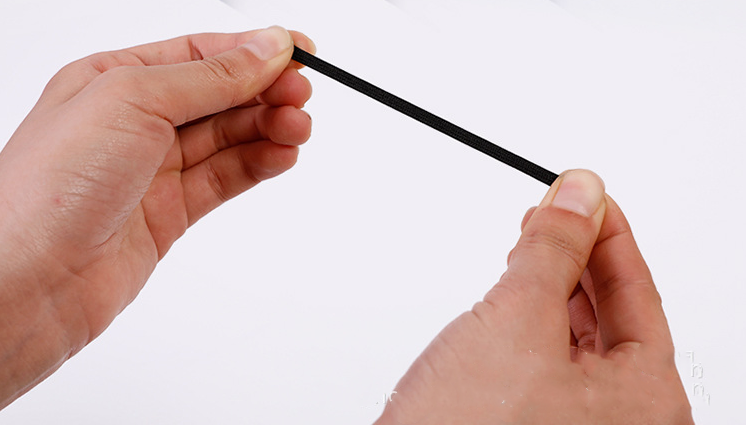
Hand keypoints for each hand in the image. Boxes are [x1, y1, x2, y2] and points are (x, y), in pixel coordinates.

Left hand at [0, 27, 313, 407]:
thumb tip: (267, 47)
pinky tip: (282, 155)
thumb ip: (209, 76)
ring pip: (228, 139)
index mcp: (113, 78)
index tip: (303, 54)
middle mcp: (133, 121)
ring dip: (268, 129)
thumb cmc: (50, 187)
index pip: (200, 53)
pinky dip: (258, 165)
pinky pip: (225, 179)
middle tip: (303, 97)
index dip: (254, 51)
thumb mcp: (134, 100)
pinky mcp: (169, 213)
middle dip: (266, 92)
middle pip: (220, 96)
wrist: (27, 283)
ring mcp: (153, 169)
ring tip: (298, 129)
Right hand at [374, 170, 692, 423]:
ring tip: (533, 244)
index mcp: (645, 402)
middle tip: (559, 209)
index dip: (610, 233)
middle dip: (580, 257)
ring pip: (576, 337)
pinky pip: (547, 359)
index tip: (588, 193)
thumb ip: (553, 251)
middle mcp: (619, 421)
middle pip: (613, 316)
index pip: (639, 294)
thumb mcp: (516, 321)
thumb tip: (580, 192)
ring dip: (553, 285)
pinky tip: (513, 296)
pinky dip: (530, 320)